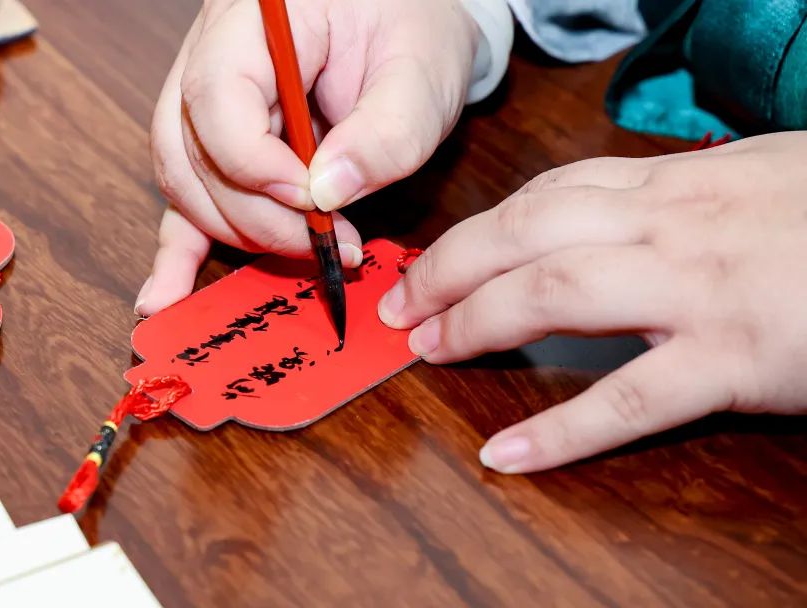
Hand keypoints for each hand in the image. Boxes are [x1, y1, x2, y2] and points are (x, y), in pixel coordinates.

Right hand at [138, 0, 480, 314]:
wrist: (411, 23)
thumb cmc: (415, 32)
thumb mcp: (422, 75)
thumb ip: (385, 134)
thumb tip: (326, 195)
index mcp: (256, 18)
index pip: (218, 97)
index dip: (256, 165)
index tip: (315, 201)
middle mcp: (213, 51)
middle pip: (193, 150)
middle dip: (255, 214)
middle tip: (323, 243)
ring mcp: (204, 94)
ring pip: (183, 179)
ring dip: (235, 231)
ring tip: (303, 252)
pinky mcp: (214, 136)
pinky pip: (186, 192)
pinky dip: (180, 245)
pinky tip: (167, 294)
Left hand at [379, 132, 806, 472]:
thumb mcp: (756, 178)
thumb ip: (679, 199)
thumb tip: (614, 215)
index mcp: (675, 185)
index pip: (543, 196)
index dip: (475, 231)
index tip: (433, 260)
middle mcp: (671, 226)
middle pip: (523, 236)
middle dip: (448, 272)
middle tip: (403, 309)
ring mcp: (699, 291)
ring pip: (554, 296)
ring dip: (476, 325)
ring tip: (429, 353)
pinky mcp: (736, 360)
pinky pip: (629, 400)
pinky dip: (560, 432)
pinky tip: (507, 456)